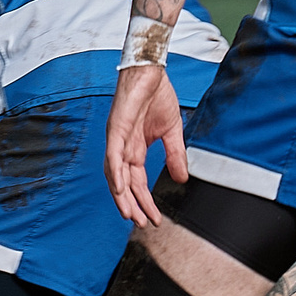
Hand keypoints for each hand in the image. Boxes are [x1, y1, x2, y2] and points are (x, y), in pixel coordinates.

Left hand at [104, 62, 185, 225]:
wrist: (151, 71)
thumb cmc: (157, 97)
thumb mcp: (171, 132)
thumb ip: (174, 155)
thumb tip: (182, 178)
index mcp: (135, 150)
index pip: (138, 183)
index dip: (146, 201)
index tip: (155, 219)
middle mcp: (123, 148)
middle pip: (125, 185)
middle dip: (132, 206)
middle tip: (141, 224)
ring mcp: (117, 139)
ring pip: (115, 175)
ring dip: (122, 196)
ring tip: (129, 215)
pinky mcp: (116, 129)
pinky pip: (113, 155)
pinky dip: (115, 173)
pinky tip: (120, 188)